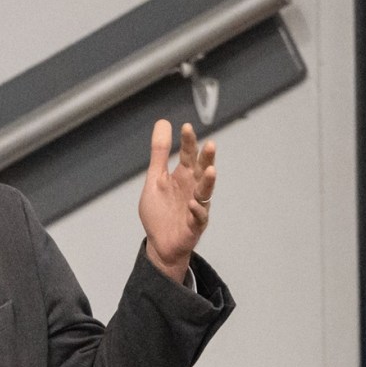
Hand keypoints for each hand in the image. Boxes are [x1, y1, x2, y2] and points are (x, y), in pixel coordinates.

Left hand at [137, 118, 215, 283]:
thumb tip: (163, 122)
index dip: (188, 141)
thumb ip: (160, 153)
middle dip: (207, 158)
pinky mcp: (194, 226)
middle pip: (203, 170)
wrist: (159, 244)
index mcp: (183, 176)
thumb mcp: (155, 179)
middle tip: (210, 144)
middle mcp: (193, 189)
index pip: (189, 155)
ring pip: (206, 192)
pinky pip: (199, 217)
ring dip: (209, 182)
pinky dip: (196, 210)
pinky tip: (192, 204)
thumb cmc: (160, 212)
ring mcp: (196, 207)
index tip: (185, 127)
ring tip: (211, 170)